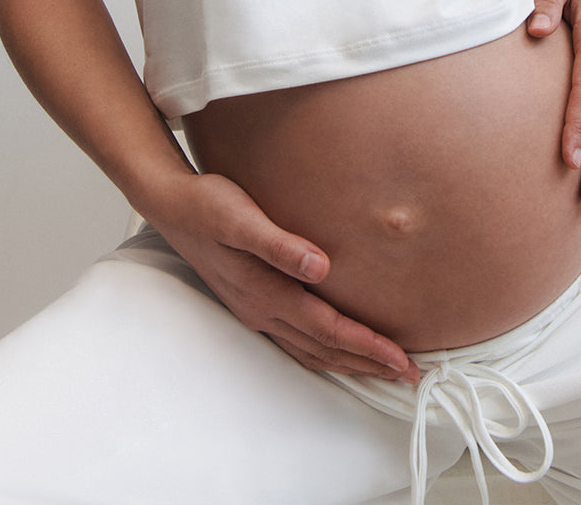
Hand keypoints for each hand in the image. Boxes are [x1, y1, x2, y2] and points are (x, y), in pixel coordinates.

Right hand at [148, 171, 419, 382]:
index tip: (401, 359)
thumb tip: (321, 266)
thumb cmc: (208, 205)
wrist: (171, 205)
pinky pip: (296, 340)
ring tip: (382, 368)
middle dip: (367, 363)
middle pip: (324, 349)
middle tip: (409, 375)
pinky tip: (334, 348)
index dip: (367, 346)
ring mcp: (255, 310)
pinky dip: (323, 350)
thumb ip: (279, 244)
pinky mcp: (252, 301)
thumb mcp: (241, 218)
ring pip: (310, 349)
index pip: (328, 329)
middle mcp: (262, 311)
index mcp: (265, 293)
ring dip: (348, 361)